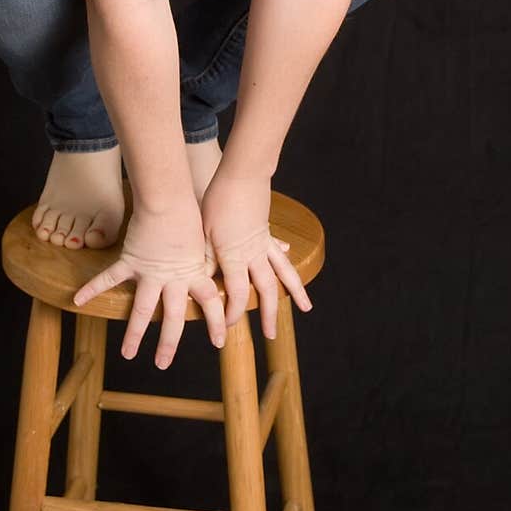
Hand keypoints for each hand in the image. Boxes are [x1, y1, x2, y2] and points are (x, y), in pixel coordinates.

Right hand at [72, 198, 225, 368]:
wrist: (169, 199)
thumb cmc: (191, 212)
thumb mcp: (207, 238)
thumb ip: (209, 256)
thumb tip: (227, 262)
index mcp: (194, 273)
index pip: (211, 303)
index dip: (216, 323)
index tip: (219, 342)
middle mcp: (173, 279)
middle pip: (172, 318)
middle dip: (169, 343)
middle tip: (162, 364)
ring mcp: (150, 272)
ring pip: (142, 309)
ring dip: (134, 333)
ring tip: (127, 354)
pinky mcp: (131, 260)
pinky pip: (109, 278)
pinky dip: (93, 288)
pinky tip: (77, 299)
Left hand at [200, 163, 312, 337]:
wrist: (241, 175)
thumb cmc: (217, 202)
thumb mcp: (204, 233)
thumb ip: (207, 258)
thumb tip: (205, 280)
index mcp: (235, 257)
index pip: (237, 293)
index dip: (234, 313)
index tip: (228, 325)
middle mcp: (254, 254)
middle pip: (267, 290)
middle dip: (270, 314)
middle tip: (271, 334)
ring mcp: (264, 243)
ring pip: (283, 273)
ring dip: (295, 291)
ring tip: (306, 308)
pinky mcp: (266, 231)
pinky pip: (279, 251)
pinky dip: (286, 258)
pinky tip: (292, 257)